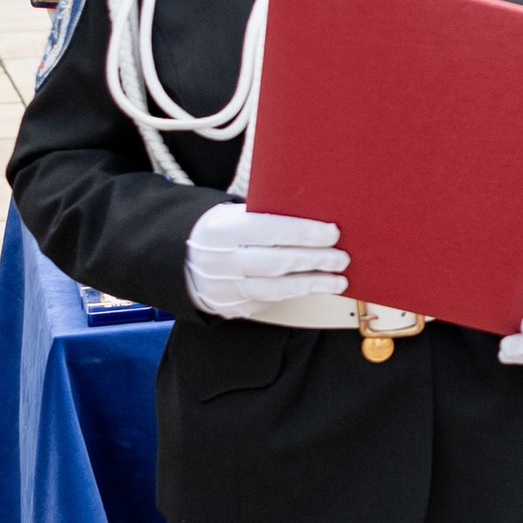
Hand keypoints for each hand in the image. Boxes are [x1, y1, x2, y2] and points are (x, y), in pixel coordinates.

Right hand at [185, 203, 345, 320]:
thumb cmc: (220, 232)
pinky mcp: (230, 308)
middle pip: (276, 263)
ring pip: (275, 289)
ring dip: (311, 285)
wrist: (181, 261)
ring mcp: (224, 288)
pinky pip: (268, 302)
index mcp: (223, 230)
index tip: (332, 233)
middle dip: (314, 261)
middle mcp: (221, 261)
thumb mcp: (232, 214)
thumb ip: (265, 216)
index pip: (270, 230)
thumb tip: (313, 216)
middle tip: (341, 258)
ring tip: (337, 280)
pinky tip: (313, 288)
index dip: (304, 233)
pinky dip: (294, 294)